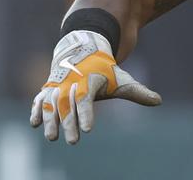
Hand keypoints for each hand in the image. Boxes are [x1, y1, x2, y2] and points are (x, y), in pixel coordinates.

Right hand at [29, 30, 160, 143]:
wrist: (83, 51)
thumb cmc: (104, 71)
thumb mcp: (121, 80)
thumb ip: (138, 92)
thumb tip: (158, 101)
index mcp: (89, 82)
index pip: (87, 101)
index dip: (88, 115)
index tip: (89, 129)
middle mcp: (72, 84)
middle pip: (69, 107)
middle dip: (70, 124)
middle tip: (74, 142)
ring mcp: (58, 86)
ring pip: (52, 105)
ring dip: (50, 121)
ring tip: (52, 137)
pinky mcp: (48, 89)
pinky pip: (39, 100)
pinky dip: (36, 110)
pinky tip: (34, 124)